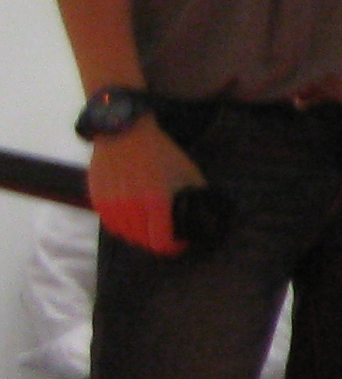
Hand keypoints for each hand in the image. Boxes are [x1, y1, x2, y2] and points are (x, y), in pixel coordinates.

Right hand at [87, 119, 200, 255]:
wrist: (124, 131)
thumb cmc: (160, 151)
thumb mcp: (187, 173)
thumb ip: (197, 196)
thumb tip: (208, 213)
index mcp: (155, 203)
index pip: (161, 243)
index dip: (174, 247)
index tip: (181, 242)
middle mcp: (131, 207)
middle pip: (143, 241)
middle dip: (158, 241)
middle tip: (167, 234)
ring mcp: (111, 204)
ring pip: (125, 234)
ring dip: (139, 235)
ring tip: (150, 227)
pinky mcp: (97, 199)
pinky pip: (110, 223)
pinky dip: (123, 226)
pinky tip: (133, 218)